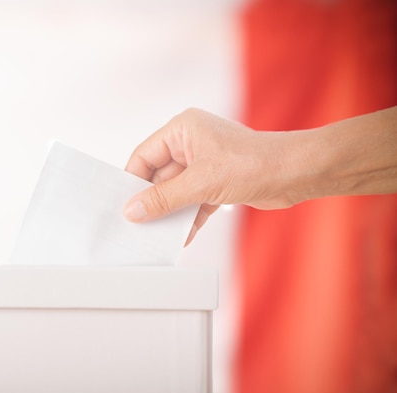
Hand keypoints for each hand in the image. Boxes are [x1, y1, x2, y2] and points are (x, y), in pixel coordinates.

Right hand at [123, 108, 300, 244]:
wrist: (297, 174)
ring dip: (170, 213)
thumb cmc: (253, 163)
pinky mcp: (216, 181)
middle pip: (159, 176)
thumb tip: (132, 211)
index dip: (132, 181)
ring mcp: (204, 163)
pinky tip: (181, 237)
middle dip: (152, 202)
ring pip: (176, 191)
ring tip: (156, 237)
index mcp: (182, 129)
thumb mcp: (200, 183)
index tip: (122, 206)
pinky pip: (193, 201)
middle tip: (137, 226)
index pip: (144, 155)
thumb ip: (163, 199)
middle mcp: (191, 143)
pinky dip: (188, 218)